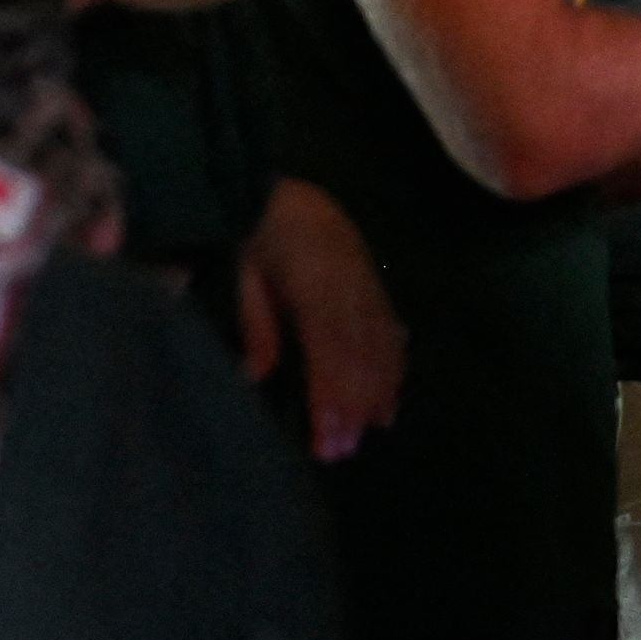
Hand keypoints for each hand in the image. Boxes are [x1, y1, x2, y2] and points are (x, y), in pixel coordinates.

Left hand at [238, 177, 406, 460]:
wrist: (281, 190)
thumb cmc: (255, 235)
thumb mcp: (246, 277)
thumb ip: (257, 325)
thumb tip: (255, 377)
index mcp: (313, 283)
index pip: (327, 348)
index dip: (330, 394)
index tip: (326, 434)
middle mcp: (349, 287)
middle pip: (358, 354)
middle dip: (353, 405)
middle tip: (344, 449)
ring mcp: (367, 284)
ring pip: (380, 345)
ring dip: (378, 391)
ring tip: (374, 429)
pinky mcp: (374, 284)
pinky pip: (390, 330)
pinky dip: (394, 364)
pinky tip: (392, 394)